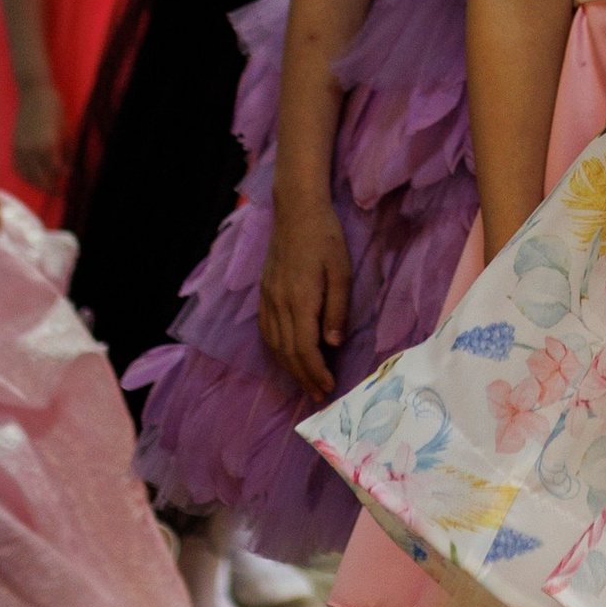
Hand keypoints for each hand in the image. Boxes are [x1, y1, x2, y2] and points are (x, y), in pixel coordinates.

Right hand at [12, 79, 66, 196]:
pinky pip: (18, 167)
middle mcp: (31, 150)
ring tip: (47, 187)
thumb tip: (68, 169)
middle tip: (60, 192)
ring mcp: (20, 149)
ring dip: (37, 184)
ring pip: (27, 175)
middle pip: (39, 178)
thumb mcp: (66, 130)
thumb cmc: (54, 108)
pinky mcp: (13, 146)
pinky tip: (33, 177)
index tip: (69, 183)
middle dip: (50, 187)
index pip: (54, 172)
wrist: (33, 92)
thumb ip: (67, 151)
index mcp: (47, 146)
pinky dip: (25, 176)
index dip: (62, 179)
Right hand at [261, 198, 351, 403]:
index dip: (316, 372)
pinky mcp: (264, 293)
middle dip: (304, 377)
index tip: (328, 387)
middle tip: (319, 395)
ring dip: (290, 368)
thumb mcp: (341, 271)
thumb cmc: (325, 237)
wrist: (296, 211)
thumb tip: (333, 343)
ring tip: (306, 382)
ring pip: (274, 344)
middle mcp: (279, 304)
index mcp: (300, 300)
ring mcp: (268, 299)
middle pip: (288, 352)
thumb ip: (337, 308)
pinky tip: (287, 357)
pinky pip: (266, 331)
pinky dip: (276, 350)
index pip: (305, 348)